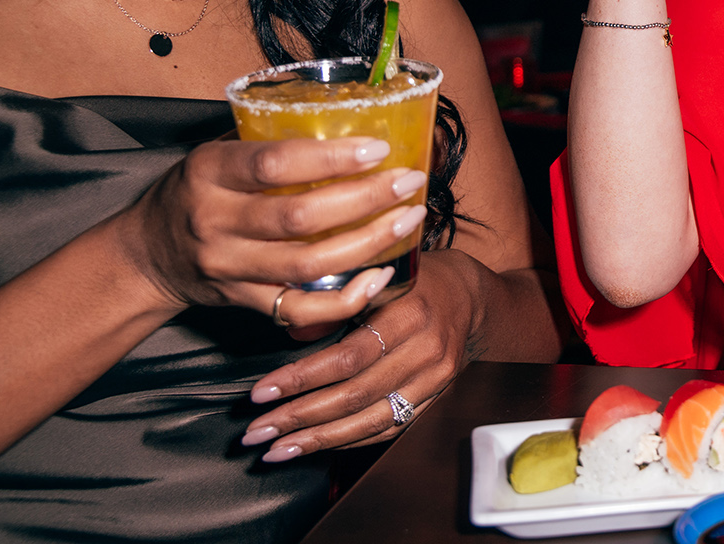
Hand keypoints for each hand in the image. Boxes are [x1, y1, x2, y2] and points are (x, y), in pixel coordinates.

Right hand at [124, 136, 427, 328]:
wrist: (145, 256)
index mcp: (209, 172)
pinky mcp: (242, 302)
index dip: (331, 158)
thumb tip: (350, 111)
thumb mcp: (215, 154)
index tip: (380, 148)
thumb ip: (268, 138)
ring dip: (368, 243)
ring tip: (409, 218)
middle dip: (366, 198)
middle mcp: (216, 221)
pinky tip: (381, 274)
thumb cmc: (195, 191)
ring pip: (307, 265)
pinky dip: (346, 297)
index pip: (274, 164)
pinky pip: (300, 309)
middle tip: (410, 181)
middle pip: (300, 217)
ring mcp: (229, 267)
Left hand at [242, 250, 482, 459]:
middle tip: (255, 432)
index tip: (260, 393)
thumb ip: (338, 300)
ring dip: (319, 439)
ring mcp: (434, 379)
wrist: (468, 295)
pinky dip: (350, 441)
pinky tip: (317, 446)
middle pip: (355, 394)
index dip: (301, 378)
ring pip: (371, 420)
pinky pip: (390, 428)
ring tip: (276, 449)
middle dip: (299, 416)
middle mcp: (427, 350)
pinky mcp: (435, 397)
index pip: (349, 356)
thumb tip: (291, 333)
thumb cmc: (415, 278)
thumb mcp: (378, 273)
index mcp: (410, 312)